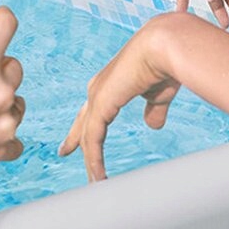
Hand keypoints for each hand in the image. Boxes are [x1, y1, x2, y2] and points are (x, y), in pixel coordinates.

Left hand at [58, 14, 181, 181]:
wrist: (164, 47)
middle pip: (83, 122)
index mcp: (111, 84)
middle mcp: (99, 88)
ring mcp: (97, 96)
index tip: (76, 141)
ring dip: (90, 160)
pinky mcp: (100, 104)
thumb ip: (153, 109)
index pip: (93, 110)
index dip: (85, 127)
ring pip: (87, 135)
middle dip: (75, 140)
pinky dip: (94, 158)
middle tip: (64, 153)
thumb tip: (152, 125)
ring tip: (94, 182)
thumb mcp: (158, 94)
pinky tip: (98, 175)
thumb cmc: (165, 65)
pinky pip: (93, 138)